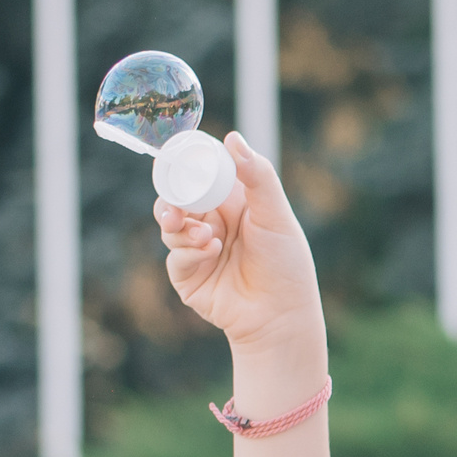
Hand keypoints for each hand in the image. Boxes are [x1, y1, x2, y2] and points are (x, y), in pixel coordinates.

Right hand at [156, 133, 322, 352]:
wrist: (282, 317)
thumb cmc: (286, 266)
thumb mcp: (275, 216)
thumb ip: (257, 177)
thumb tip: (233, 138)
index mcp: (233, 203)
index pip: (202, 174)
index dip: (188, 164)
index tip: (174, 153)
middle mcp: (213, 222)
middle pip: (177, 197)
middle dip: (171, 195)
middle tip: (175, 200)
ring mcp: (197, 248)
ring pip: (170, 224)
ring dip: (179, 224)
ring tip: (203, 233)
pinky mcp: (188, 275)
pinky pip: (175, 256)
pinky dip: (189, 251)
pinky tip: (211, 252)